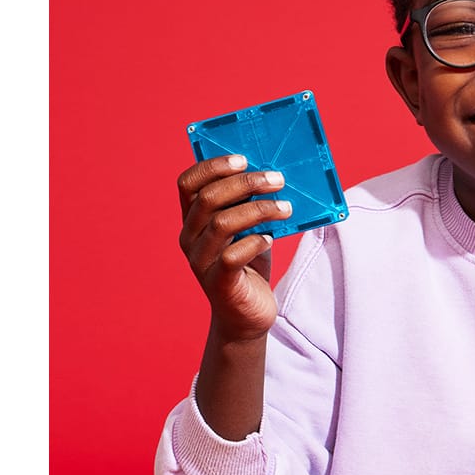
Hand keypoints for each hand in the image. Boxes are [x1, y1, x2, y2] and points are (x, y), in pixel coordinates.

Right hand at [176, 154, 294, 340]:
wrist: (248, 315)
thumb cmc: (250, 263)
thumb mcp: (248, 228)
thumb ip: (250, 204)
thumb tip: (274, 172)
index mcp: (193, 220)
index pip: (188, 183)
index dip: (212, 166)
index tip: (243, 159)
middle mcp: (190, 238)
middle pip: (209, 199)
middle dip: (246, 184)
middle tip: (278, 179)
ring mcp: (201, 262)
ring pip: (223, 224)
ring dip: (259, 210)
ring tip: (286, 207)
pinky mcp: (219, 284)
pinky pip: (233, 256)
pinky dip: (255, 242)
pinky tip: (272, 239)